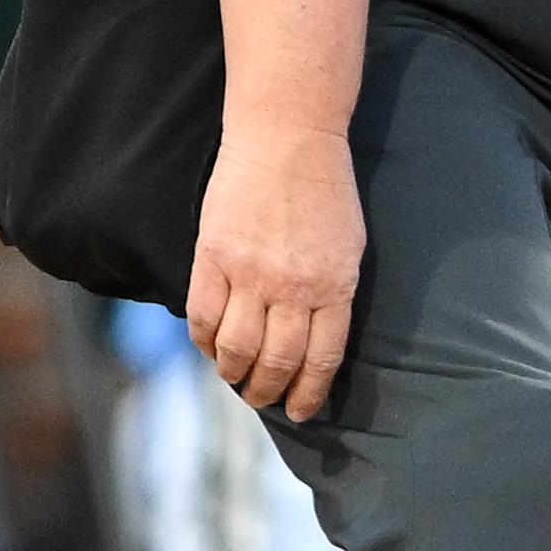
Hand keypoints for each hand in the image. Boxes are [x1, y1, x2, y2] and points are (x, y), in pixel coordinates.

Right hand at [186, 125, 366, 419]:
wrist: (288, 138)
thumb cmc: (325, 191)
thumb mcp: (349, 247)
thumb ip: (333, 294)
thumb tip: (315, 339)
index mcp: (336, 287)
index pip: (322, 359)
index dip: (309, 393)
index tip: (302, 411)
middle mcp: (294, 288)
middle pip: (277, 361)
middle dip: (269, 391)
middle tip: (262, 399)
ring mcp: (250, 274)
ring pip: (236, 348)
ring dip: (233, 373)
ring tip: (235, 379)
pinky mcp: (214, 257)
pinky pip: (202, 317)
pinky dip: (203, 343)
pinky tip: (209, 348)